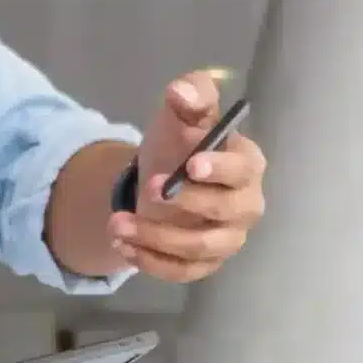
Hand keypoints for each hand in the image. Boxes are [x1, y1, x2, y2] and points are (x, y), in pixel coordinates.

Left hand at [113, 69, 266, 282]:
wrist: (160, 175)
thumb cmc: (180, 142)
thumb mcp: (181, 113)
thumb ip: (189, 97)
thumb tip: (183, 91)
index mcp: (246, 164)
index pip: (243, 169)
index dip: (221, 169)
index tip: (191, 165)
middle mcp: (245, 205)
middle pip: (225, 211)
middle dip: (186, 203)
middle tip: (147, 190)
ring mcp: (228, 238)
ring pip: (200, 247)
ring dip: (157, 238)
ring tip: (116, 224)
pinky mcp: (206, 263)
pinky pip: (183, 271)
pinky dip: (151, 262)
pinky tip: (122, 245)